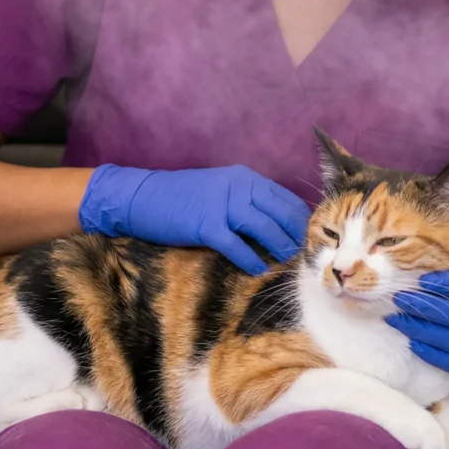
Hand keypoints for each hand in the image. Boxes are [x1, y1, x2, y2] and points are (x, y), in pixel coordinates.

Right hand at [78, 164, 309, 274]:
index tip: (307, 238)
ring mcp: (221, 205)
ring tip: (287, 263)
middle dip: (295, 236)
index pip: (284, 199)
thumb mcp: (219, 189)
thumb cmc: (180, 197)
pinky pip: (237, 247)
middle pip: (280, 213)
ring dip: (280, 248)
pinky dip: (251, 260)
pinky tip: (258, 270)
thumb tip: (274, 224)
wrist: (142, 197)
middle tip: (303, 256)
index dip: (299, 220)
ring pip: (265, 228)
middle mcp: (237, 187)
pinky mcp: (205, 225)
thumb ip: (246, 201)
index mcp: (243, 177)